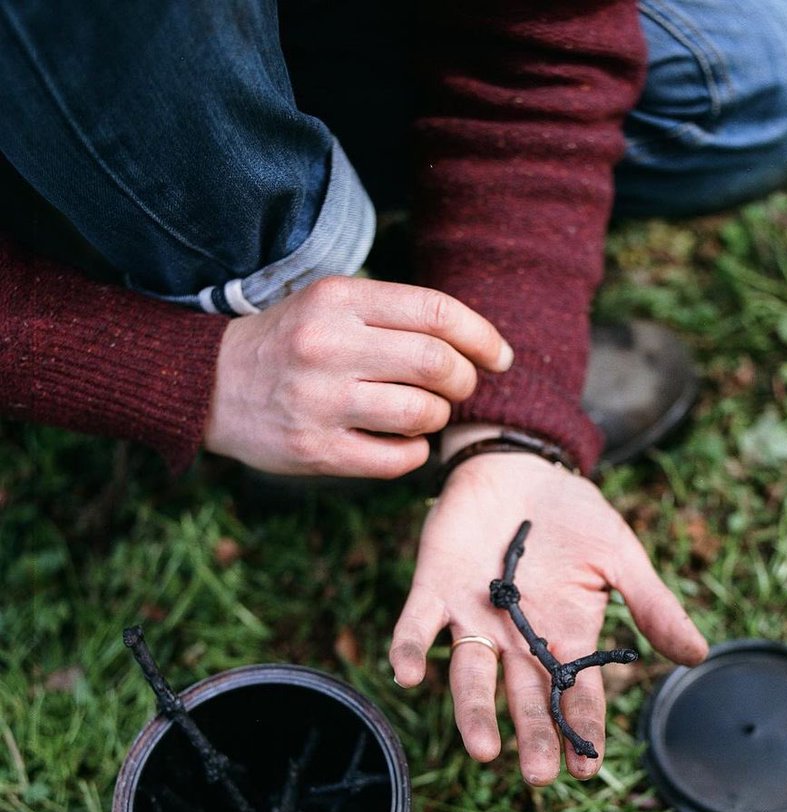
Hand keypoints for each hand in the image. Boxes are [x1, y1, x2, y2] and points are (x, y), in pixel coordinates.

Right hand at [204, 277, 512, 475]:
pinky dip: (415, 452)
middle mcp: (329, 347)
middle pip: (437, 364)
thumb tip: (474, 343)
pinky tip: (404, 442)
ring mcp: (320, 402)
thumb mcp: (330, 305)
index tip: (500, 358)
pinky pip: (396, 458)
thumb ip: (393, 314)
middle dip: (465, 380)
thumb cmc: (290, 343)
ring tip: (426, 413)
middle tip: (460, 387)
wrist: (208, 384)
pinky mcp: (315, 450)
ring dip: (439, 417)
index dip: (482, 336)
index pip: (436, 313)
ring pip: (422, 413)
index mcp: (338, 300)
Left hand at [389, 451, 707, 784]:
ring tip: (482, 750)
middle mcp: (516, 640)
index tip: (585, 769)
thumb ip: (652, 605)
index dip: (581, 729)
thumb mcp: (620, 557)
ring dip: (473, 712)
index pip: (576, 694)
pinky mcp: (434, 590)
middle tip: (537, 774)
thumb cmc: (572, 518)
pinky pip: (416, 626)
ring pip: (471, 675)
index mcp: (564, 636)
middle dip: (532, 734)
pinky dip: (409, 648)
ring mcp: (473, 618)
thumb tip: (698, 655)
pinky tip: (409, 675)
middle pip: (524, 697)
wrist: (519, 466)